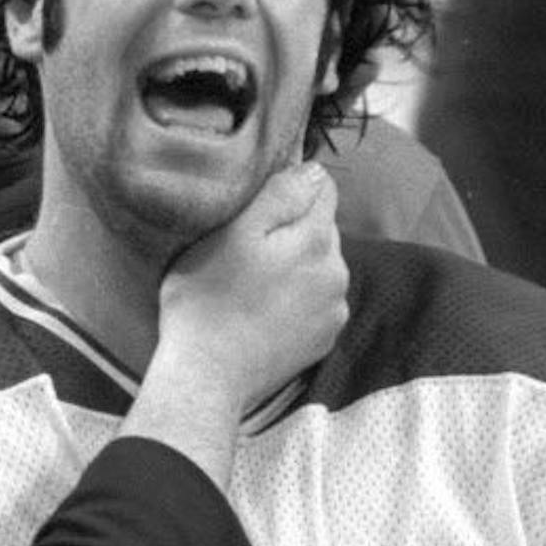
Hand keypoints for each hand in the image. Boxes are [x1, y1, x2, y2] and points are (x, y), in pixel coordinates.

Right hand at [156, 161, 347, 413]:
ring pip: (320, 266)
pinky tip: (265, 311)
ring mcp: (334, 309)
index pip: (323, 187)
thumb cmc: (207, 300)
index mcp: (317, 239)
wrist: (207, 377)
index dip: (291, 188)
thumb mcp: (233, 232)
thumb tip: (314, 169)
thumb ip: (279, 194)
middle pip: (322, 228)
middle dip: (293, 230)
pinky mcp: (325, 339)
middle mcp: (337, 272)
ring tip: (254, 284)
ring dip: (297, 266)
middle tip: (247, 249)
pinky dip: (298, 300)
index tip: (258, 207)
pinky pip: (318, 301)